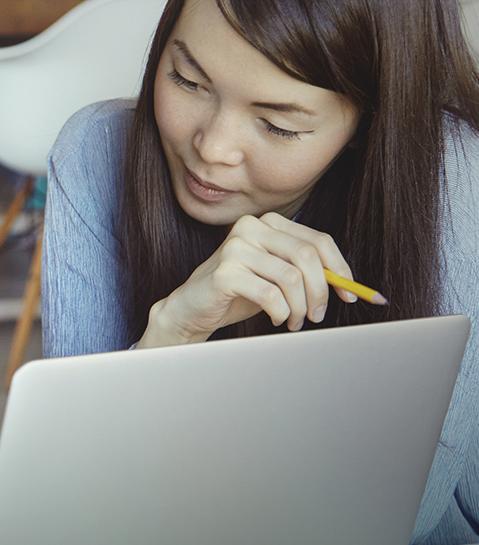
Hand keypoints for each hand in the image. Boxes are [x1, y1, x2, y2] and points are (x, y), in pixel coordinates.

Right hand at [138, 212, 369, 347]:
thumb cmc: (238, 292)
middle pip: (308, 256)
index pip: (318, 241)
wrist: (192, 308)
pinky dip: (281, 312)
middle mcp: (251, 228)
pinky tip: (277, 319)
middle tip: (318, 315)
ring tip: (295, 321)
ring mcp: (235, 248)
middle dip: (321, 291)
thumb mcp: (277, 276)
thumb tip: (348, 285)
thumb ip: (306, 272)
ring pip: (291, 277)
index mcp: (267, 223)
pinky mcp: (224, 272)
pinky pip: (270, 295)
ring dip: (300, 307)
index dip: (340, 269)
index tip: (350, 295)